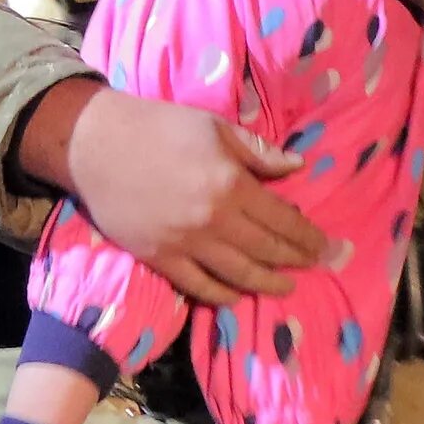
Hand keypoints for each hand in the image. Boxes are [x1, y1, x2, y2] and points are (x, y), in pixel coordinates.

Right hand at [50, 85, 328, 303]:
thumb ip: (258, 152)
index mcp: (231, 184)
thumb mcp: (214, 127)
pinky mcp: (160, 258)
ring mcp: (185, 244)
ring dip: (267, 283)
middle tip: (320, 266)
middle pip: (266, 250)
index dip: (308, 236)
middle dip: (298, 260)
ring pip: (238, 274)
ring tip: (287, 286)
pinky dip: (223, 296)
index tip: (328, 246)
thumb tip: (296, 166)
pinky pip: (199, 287)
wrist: (95, 145)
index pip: (282, 220)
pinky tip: (239, 296)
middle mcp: (213, 220)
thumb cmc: (159, 127)